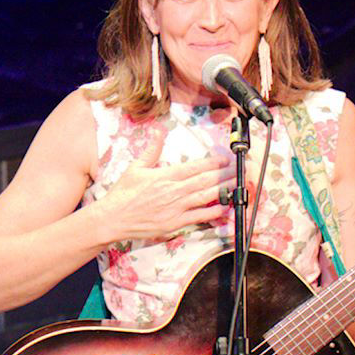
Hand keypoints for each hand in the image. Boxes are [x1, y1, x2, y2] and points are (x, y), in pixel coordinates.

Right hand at [95, 130, 234, 241]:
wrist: (112, 219)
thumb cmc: (122, 194)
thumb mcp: (135, 167)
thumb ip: (151, 149)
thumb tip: (159, 131)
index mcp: (165, 176)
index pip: (196, 167)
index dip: (214, 162)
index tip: (226, 158)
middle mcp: (173, 191)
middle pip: (206, 181)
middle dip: (226, 174)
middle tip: (242, 169)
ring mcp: (175, 208)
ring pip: (207, 197)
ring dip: (225, 190)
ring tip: (239, 184)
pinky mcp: (175, 224)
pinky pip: (200, 217)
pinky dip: (214, 212)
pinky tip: (226, 207)